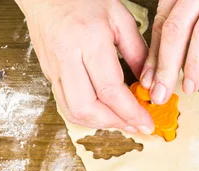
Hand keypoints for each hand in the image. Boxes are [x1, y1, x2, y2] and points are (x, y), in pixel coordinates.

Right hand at [16, 0, 153, 132]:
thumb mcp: (120, 18)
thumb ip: (137, 52)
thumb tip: (149, 84)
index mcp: (88, 40)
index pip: (110, 90)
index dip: (131, 112)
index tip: (147, 123)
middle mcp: (67, 57)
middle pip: (87, 108)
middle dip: (115, 124)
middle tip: (135, 125)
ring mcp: (54, 68)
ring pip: (73, 111)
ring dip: (100, 124)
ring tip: (122, 122)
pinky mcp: (49, 74)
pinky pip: (66, 105)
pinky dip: (87, 115)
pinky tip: (104, 113)